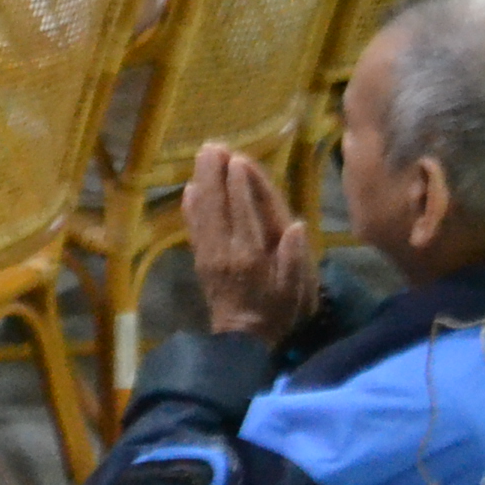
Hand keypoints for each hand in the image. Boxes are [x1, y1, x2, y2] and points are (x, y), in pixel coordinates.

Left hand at [184, 143, 314, 345]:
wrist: (242, 338)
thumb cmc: (276, 310)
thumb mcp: (295, 291)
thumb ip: (294, 258)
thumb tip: (296, 226)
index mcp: (252, 255)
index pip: (245, 212)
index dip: (241, 185)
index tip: (238, 159)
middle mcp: (227, 250)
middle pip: (218, 205)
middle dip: (214, 174)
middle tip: (213, 146)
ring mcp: (209, 254)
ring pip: (203, 212)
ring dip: (201, 182)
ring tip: (202, 156)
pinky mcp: (200, 260)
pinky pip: (193, 229)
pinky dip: (190, 208)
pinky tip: (189, 189)